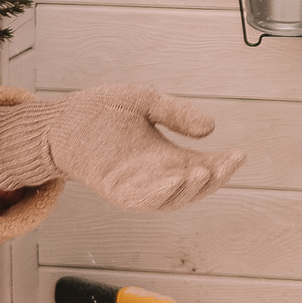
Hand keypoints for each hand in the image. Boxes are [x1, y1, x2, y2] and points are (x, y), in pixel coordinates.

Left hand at [0, 85, 244, 209]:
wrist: (61, 120)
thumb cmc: (101, 111)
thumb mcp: (147, 102)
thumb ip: (176, 114)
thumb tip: (210, 128)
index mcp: (166, 157)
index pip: (203, 167)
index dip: (223, 165)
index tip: (240, 154)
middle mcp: (154, 176)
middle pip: (192, 188)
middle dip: (213, 180)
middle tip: (226, 164)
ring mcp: (135, 185)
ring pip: (171, 199)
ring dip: (189, 190)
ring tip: (204, 171)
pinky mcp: (115, 189)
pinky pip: (142, 199)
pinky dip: (161, 193)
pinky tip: (175, 177)